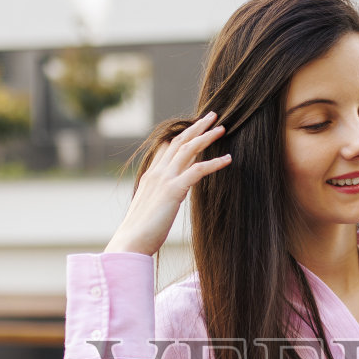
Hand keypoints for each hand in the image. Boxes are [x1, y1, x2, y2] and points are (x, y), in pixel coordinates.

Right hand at [106, 111, 231, 256]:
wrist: (131, 242)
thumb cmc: (140, 233)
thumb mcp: (150, 209)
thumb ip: (159, 197)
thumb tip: (168, 196)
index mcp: (151, 176)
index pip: (167, 149)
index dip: (182, 137)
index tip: (196, 128)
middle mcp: (157, 173)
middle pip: (178, 141)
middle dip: (196, 127)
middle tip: (212, 116)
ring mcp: (164, 180)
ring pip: (188, 149)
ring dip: (206, 137)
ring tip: (222, 128)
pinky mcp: (173, 190)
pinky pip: (197, 170)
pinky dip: (214, 163)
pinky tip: (228, 159)